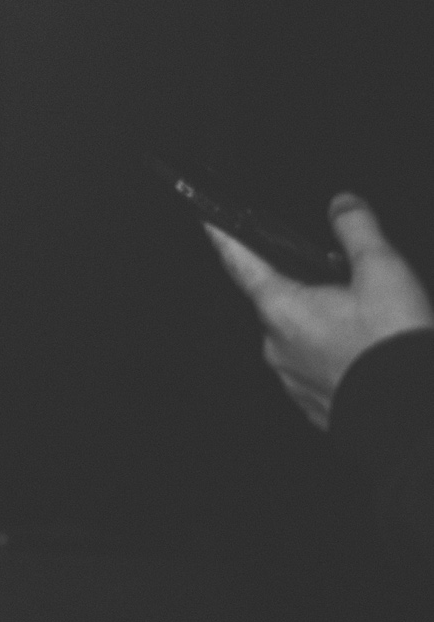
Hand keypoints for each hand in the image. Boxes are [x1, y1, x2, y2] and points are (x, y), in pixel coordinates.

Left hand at [208, 193, 433, 428]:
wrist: (417, 417)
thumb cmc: (396, 348)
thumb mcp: (383, 273)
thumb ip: (357, 230)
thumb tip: (341, 204)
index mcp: (282, 308)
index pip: (239, 262)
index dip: (224, 238)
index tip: (208, 223)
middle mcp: (277, 346)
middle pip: (278, 301)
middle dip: (304, 288)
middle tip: (345, 285)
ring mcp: (294, 380)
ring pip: (300, 337)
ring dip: (324, 326)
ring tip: (368, 325)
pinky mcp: (316, 406)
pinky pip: (316, 370)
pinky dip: (336, 358)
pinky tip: (366, 355)